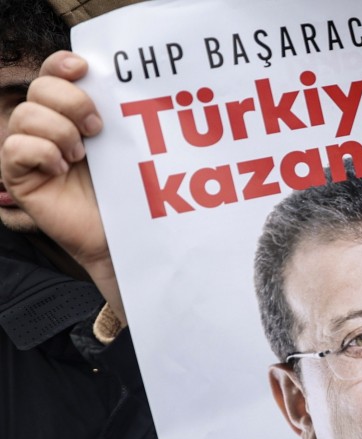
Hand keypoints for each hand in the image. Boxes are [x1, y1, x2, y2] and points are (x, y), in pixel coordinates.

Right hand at [0, 51, 122, 324]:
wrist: (125, 235)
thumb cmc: (131, 191)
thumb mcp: (128, 146)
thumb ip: (118, 114)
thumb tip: (118, 81)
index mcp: (72, 112)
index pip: (54, 74)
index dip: (62, 64)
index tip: (84, 69)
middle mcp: (47, 127)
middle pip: (39, 89)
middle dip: (70, 101)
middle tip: (97, 128)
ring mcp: (30, 151)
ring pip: (24, 116)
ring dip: (59, 131)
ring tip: (81, 155)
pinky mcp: (20, 177)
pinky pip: (15, 148)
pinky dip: (41, 154)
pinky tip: (61, 169)